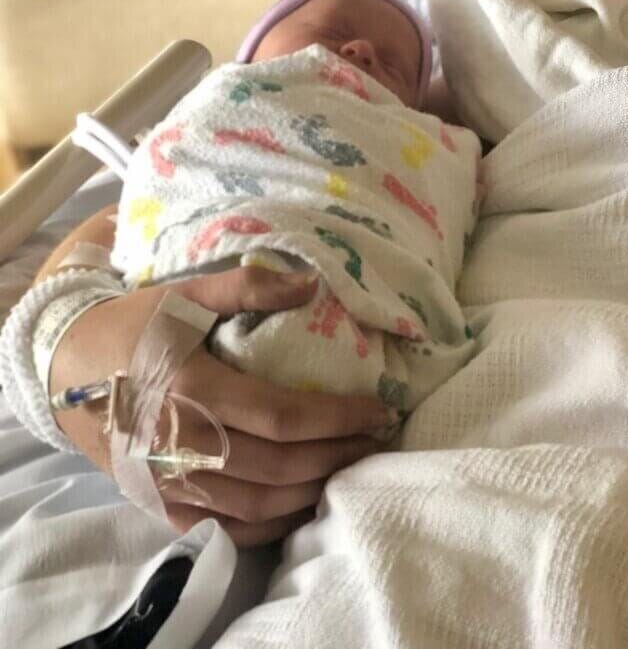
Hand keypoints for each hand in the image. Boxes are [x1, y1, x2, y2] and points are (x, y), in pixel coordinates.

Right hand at [48, 268, 396, 546]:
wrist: (61, 364)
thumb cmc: (135, 323)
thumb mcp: (186, 292)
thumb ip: (249, 286)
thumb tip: (312, 286)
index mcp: (191, 386)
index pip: (281, 416)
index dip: (338, 418)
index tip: (378, 411)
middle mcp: (176, 440)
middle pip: (276, 467)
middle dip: (336, 457)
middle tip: (375, 442)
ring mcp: (163, 478)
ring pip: (253, 505)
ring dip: (310, 493)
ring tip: (348, 469)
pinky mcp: (154, 500)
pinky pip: (218, 528)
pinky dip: (265, 525)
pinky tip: (300, 505)